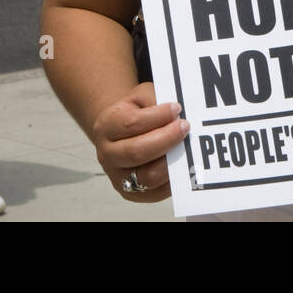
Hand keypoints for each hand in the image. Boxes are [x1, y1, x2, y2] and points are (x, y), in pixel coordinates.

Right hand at [92, 81, 189, 203]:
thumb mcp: (141, 97)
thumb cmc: (136, 113)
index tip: (176, 108)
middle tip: (185, 127)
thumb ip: (155, 99)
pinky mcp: (133, 195)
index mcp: (106, 127)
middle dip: (166, 139)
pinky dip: (174, 179)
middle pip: (137, 152)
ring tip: (187, 146)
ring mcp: (118, 178)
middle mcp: (107, 155)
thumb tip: (176, 113)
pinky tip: (184, 164)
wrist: (122, 135)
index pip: (132, 123)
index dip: (157, 116)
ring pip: (148, 176)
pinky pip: (157, 192)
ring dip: (172, 161)